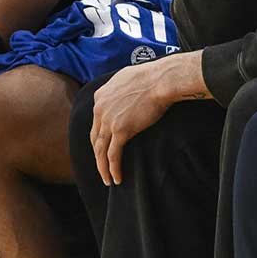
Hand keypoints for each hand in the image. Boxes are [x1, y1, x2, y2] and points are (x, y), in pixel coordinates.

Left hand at [89, 60, 180, 185]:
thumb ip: (119, 90)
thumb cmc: (152, 77)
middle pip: (95, 138)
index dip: (99, 137)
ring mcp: (108, 120)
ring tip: (108, 179)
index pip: (96, 122)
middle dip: (98, 155)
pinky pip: (113, 155)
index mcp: (100, 96)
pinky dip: (113, 169)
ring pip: (100, 150)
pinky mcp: (120, 130)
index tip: (104, 148)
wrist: (161, 80)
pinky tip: (117, 178)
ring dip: (103, 168)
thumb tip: (123, 94)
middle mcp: (99, 109)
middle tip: (103, 168)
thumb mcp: (126, 78)